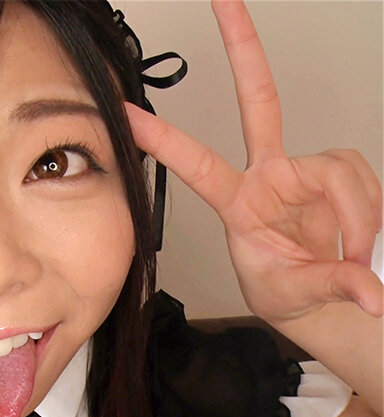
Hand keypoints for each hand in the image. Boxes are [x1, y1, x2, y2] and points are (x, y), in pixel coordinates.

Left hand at [126, 0, 382, 323]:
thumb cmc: (285, 291)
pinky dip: (369, 212)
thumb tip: (369, 289)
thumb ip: (330, 285)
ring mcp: (300, 171)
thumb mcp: (293, 294)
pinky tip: (361, 240)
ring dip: (356, 211)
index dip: (161, 138)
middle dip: (243, 47)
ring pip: (337, 164)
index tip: (125, 111)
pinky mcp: (333, 175)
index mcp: (237, 202)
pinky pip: (361, 177)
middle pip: (259, 99)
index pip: (195, 163)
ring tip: (352, 255)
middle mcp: (266, 175)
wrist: (314, 302)